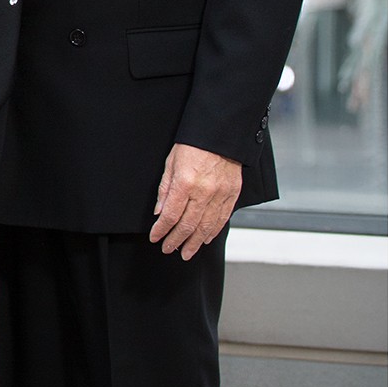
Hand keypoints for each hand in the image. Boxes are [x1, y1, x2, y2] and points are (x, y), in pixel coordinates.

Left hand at [150, 143, 242, 258]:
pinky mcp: (232, 193)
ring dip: (195, 242)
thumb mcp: (171, 163)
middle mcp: (204, 192)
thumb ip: (165, 189)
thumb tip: (159, 212)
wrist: (221, 133)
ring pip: (206, 226)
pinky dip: (213, 231)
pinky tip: (205, 239)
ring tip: (187, 252)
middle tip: (168, 249)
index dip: (161, 230)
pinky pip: (222, 218)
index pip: (171, 215)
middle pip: (188, 225)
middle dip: (176, 240)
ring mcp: (220, 194)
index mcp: (186, 183)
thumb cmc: (194, 144)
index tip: (155, 238)